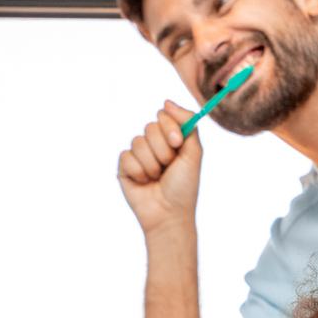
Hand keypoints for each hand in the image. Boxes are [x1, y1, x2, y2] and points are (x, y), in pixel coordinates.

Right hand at [117, 103, 202, 233]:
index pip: (164, 115)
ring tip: (156, 178)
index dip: (169, 127)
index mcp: (171, 138)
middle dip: (162, 150)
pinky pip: (126, 157)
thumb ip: (188, 126)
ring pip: (138, 142)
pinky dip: (138, 171)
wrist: (169, 214)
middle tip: (168, 167)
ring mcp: (138, 155)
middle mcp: (154, 144)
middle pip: (150, 127)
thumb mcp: (193, 154)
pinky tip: (144, 182)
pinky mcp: (124, 167)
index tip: (177, 144)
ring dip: (151, 164)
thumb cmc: (184, 187)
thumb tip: (167, 102)